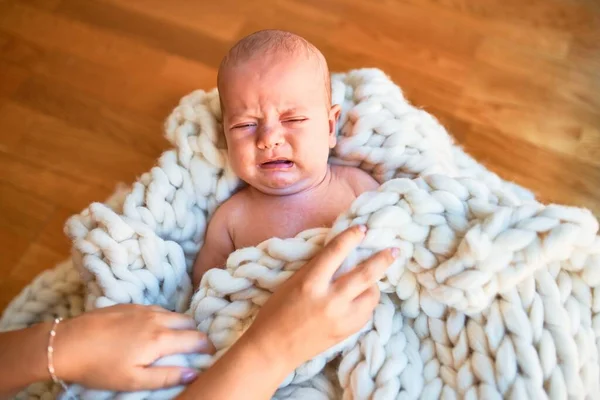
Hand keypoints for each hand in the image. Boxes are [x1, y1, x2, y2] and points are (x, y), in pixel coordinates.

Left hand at [53, 304, 214, 390]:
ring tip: (176, 338)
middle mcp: (156, 319)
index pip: (196, 339)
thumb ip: (166, 376)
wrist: (67, 343)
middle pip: (188, 321)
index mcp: (161, 339)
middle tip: (195, 346)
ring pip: (172, 313)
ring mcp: (142, 309)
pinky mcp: (129, 304)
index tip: (212, 353)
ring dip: (179, 324)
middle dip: (196, 332)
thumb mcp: (134, 380)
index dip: (208, 346)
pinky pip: (156, 309)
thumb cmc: (100, 367)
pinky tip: (153, 328)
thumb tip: (194, 372)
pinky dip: (163, 318)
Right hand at [244, 225, 397, 371]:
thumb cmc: (277, 311)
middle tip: (394, 250)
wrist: (273, 348)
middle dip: (383, 259)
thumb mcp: (293, 282)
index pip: (337, 252)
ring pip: (371, 295)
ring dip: (374, 284)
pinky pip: (366, 312)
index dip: (352, 237)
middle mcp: (330, 300)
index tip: (363, 228)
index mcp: (311, 282)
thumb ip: (317, 267)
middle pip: (365, 274)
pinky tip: (360, 299)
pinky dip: (366, 302)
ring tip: (371, 279)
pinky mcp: (347, 332)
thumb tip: (340, 251)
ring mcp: (341, 318)